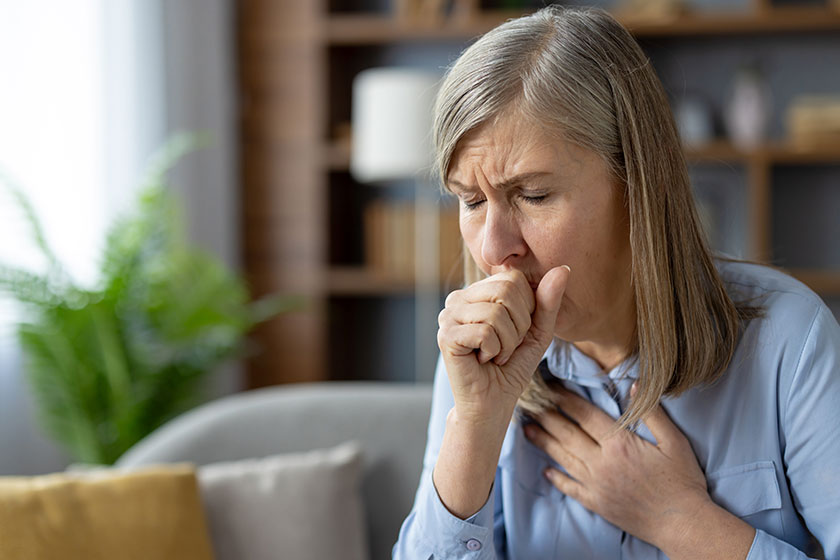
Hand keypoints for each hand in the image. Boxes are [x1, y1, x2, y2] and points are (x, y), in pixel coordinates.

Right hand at [437, 266, 569, 424]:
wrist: (492, 403)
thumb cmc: (512, 366)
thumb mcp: (538, 331)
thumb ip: (548, 301)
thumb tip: (563, 269)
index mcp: (477, 292)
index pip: (513, 279)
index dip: (527, 309)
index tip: (516, 333)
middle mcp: (458, 298)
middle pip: (506, 291)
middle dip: (518, 326)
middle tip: (505, 346)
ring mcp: (448, 316)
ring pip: (496, 313)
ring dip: (507, 343)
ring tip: (495, 355)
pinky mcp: (445, 336)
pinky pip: (485, 332)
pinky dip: (494, 351)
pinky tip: (483, 360)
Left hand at [524, 388, 726, 553]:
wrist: (683, 524)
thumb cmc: (682, 481)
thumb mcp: (675, 442)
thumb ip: (652, 413)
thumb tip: (635, 385)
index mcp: (619, 444)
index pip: (584, 415)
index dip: (565, 398)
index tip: (550, 386)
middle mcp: (602, 463)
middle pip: (567, 434)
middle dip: (546, 416)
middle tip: (529, 403)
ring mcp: (596, 485)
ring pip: (563, 458)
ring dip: (543, 442)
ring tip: (527, 429)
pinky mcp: (596, 503)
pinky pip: (570, 488)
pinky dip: (556, 478)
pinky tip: (545, 470)